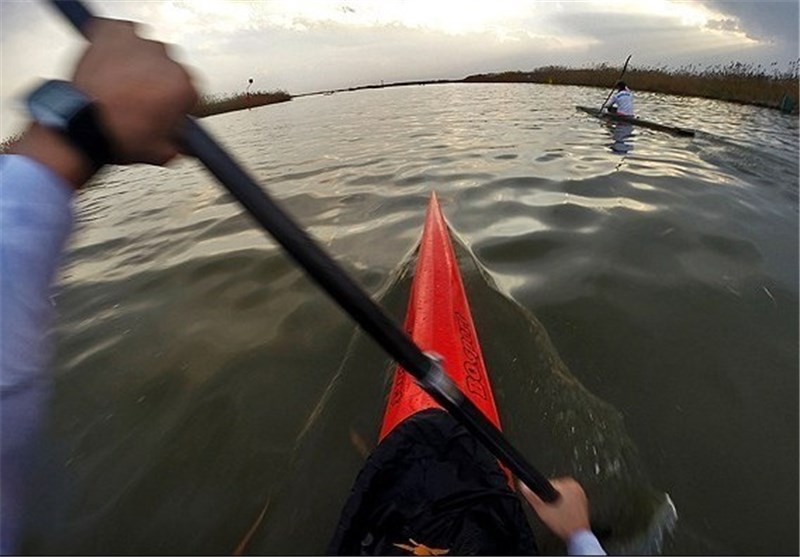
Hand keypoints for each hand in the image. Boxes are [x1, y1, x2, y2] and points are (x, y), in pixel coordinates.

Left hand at [10, 18, 197, 186]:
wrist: (81, 124)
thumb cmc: (118, 136)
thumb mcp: (160, 152)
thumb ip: (177, 143)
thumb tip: (180, 142)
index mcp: (183, 88)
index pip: (189, 91)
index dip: (174, 102)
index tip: (163, 108)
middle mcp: (166, 61)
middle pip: (169, 69)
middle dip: (157, 82)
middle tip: (139, 98)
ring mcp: (139, 44)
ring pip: (146, 50)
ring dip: (138, 64)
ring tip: (121, 83)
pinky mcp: (114, 33)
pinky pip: (121, 32)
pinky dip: (118, 44)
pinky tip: (111, 63)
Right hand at [519, 477, 590, 541]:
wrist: (578, 537)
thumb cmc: (565, 525)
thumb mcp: (542, 510)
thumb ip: (531, 496)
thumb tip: (523, 485)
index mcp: (568, 483)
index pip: (547, 483)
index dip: (542, 495)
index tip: (545, 505)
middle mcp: (576, 486)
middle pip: (554, 489)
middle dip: (550, 499)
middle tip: (552, 511)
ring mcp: (581, 494)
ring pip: (560, 495)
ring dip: (556, 503)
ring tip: (558, 514)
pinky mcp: (583, 502)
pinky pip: (568, 500)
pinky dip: (564, 506)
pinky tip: (563, 515)